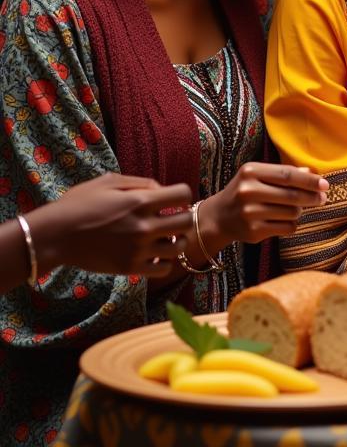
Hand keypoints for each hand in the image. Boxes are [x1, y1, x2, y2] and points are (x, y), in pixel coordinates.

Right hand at [29, 173, 192, 276]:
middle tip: (170, 218)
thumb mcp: (109, 181)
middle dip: (183, 217)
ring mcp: (138, 249)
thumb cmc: (79, 204)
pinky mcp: (129, 268)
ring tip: (164, 238)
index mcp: (140, 201)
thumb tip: (161, 190)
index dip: (181, 195)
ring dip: (177, 241)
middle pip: (187, 222)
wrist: (54, 236)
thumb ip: (141, 183)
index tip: (171, 199)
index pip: (184, 194)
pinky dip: (164, 262)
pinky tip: (153, 254)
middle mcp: (144, 225)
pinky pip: (164, 269)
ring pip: (180, 247)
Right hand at [200, 162, 327, 249]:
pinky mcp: (253, 232)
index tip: (325, 184)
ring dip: (300, 211)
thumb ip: (284, 173)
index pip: (287, 175)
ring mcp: (250, 213)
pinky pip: (287, 228)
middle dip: (312, 197)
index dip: (309, 180)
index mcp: (250, 172)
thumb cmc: (246, 191)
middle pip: (292, 195)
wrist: (219, 217)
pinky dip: (292, 224)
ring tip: (295, 208)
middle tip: (322, 198)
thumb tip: (311, 172)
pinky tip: (285, 220)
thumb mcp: (259, 176)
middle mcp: (248, 191)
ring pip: (292, 213)